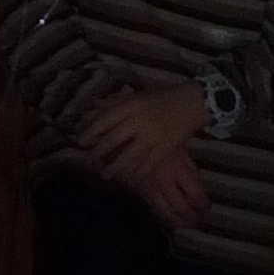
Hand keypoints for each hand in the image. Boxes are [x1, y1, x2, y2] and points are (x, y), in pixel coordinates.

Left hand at [78, 82, 208, 179]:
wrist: (192, 104)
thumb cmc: (161, 98)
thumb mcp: (136, 96)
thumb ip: (115, 102)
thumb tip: (92, 106)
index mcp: (131, 105)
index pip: (105, 119)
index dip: (91, 131)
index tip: (81, 141)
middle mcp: (139, 121)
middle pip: (114, 139)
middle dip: (99, 152)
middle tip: (88, 160)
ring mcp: (153, 136)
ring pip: (129, 156)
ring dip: (115, 167)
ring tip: (105, 174)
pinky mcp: (166, 148)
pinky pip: (148, 164)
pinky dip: (138, 172)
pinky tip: (130, 178)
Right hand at [127, 143, 206, 228]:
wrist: (124, 139)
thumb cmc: (152, 138)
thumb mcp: (176, 146)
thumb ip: (188, 166)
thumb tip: (198, 184)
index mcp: (177, 169)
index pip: (196, 195)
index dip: (203, 203)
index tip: (206, 204)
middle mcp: (164, 182)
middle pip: (183, 208)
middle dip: (193, 217)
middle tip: (199, 218)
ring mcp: (150, 189)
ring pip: (167, 214)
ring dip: (179, 222)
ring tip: (187, 224)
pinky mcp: (139, 192)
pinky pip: (154, 209)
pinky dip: (164, 216)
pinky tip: (169, 217)